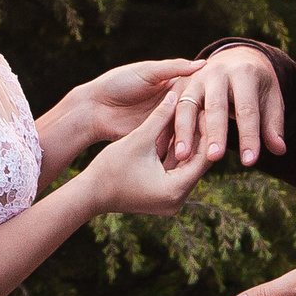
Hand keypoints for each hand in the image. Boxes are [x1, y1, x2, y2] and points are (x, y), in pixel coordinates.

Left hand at [65, 58, 205, 144]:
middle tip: (218, 132)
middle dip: (204, 124)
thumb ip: (173, 68)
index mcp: (172, 84)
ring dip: (194, 140)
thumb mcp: (147, 72)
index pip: (197, 93)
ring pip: (184, 131)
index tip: (223, 108)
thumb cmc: (118, 83)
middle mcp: (171, 104)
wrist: (94, 108)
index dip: (209, 100)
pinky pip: (171, 144)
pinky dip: (179, 149)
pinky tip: (192, 157)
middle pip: (194, 115)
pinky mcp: (154, 138)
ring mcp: (163, 123)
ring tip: (209, 148)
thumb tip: (204, 64)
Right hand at [81, 90, 208, 216]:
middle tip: (204, 110)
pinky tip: (180, 133)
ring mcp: (171, 201)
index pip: (203, 158)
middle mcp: (177, 200)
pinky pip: (177, 173)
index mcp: (175, 190)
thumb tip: (176, 94)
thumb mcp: (138, 139)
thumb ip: (160, 117)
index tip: (205, 108)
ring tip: (195, 118)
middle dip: (200, 137)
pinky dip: (177, 155)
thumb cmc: (110, 168)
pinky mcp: (163, 198)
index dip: (206, 131)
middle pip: (198, 164)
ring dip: (189, 145)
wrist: (89, 194)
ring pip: (188, 167)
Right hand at [170, 45, 286, 170]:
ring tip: (182, 156)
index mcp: (243, 73)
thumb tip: (279, 151)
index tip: (251, 162)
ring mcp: (195, 78)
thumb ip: (272, 124)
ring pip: (187, 105)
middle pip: (216, 106)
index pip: (247, 109)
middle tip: (215, 158)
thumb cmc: (256, 85)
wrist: (235, 58)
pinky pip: (171, 109)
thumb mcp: (269, 99)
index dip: (249, 136)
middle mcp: (217, 73)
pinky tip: (164, 150)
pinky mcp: (180, 85)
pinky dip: (167, 129)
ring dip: (183, 131)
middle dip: (215, 133)